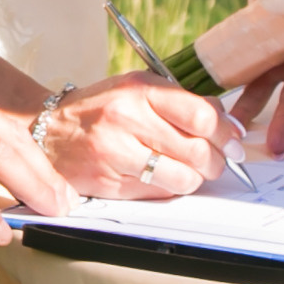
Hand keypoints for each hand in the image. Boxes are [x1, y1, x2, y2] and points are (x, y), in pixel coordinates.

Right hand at [45, 73, 230, 199]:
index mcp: (139, 90)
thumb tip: (230, 126)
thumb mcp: (138, 90)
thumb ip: (182, 103)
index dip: (225, 133)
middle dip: (216, 162)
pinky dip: (169, 189)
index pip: (200, 115)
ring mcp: (116, 153)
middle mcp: (127, 119)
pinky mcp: (110, 183)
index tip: (234, 141)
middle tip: (217, 162)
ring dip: (195, 179)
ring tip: (189, 171)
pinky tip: (161, 177)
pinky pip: (159, 193)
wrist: (48, 131)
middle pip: (197, 151)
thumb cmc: (101, 109)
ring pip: (183, 179)